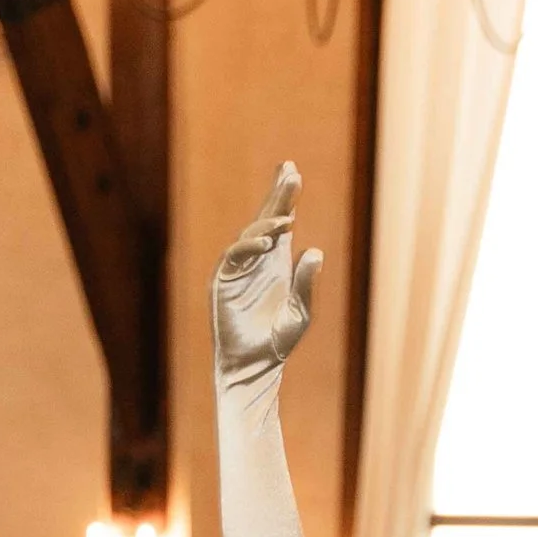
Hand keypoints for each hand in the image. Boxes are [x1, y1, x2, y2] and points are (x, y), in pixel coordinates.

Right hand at [212, 164, 322, 386]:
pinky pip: (235, 255)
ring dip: (268, 223)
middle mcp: (256, 260)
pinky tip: (268, 242)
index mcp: (275, 263)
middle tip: (290, 172)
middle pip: (265, 219)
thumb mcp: (300, 310)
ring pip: (251, 234)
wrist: (255, 365)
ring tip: (288, 218)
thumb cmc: (278, 341)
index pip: (280, 223)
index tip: (293, 173)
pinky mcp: (223, 280)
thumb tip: (315, 250)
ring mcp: (238, 268)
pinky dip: (250, 246)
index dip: (285, 199)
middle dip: (278, 196)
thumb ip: (306, 282)